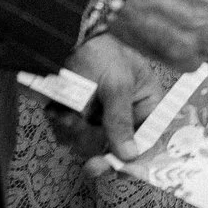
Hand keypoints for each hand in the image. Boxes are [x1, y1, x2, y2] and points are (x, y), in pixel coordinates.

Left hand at [53, 35, 174, 161]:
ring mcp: (97, 114)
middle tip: (92, 167)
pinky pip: (68, 135)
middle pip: (117, 148)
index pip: (149, 136)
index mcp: (145, 101)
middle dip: (101, 153)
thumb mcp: (117, 84)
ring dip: (75, 134)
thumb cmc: (101, 52)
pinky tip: (58, 110)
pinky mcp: (74, 114)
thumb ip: (122, 120)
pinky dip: (61, 126)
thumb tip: (131, 155)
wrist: (62, 36)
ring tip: (67, 114)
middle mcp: (123, 112)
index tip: (125, 171)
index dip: (139, 156)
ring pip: (88, 143)